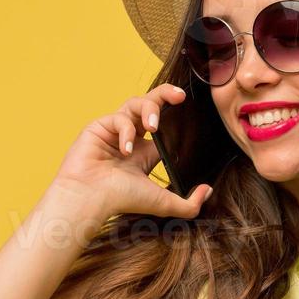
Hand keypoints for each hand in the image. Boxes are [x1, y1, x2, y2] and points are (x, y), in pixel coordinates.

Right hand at [52, 83, 210, 219]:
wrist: (90, 199)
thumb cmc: (121, 200)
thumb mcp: (163, 203)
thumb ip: (189, 203)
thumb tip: (208, 191)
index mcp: (144, 151)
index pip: (163, 124)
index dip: (175, 115)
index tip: (189, 109)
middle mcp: (130, 136)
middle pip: (150, 103)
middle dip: (165, 95)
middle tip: (180, 96)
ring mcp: (114, 130)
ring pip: (135, 103)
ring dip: (148, 110)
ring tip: (153, 126)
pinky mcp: (99, 126)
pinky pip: (119, 117)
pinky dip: (125, 131)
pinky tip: (125, 150)